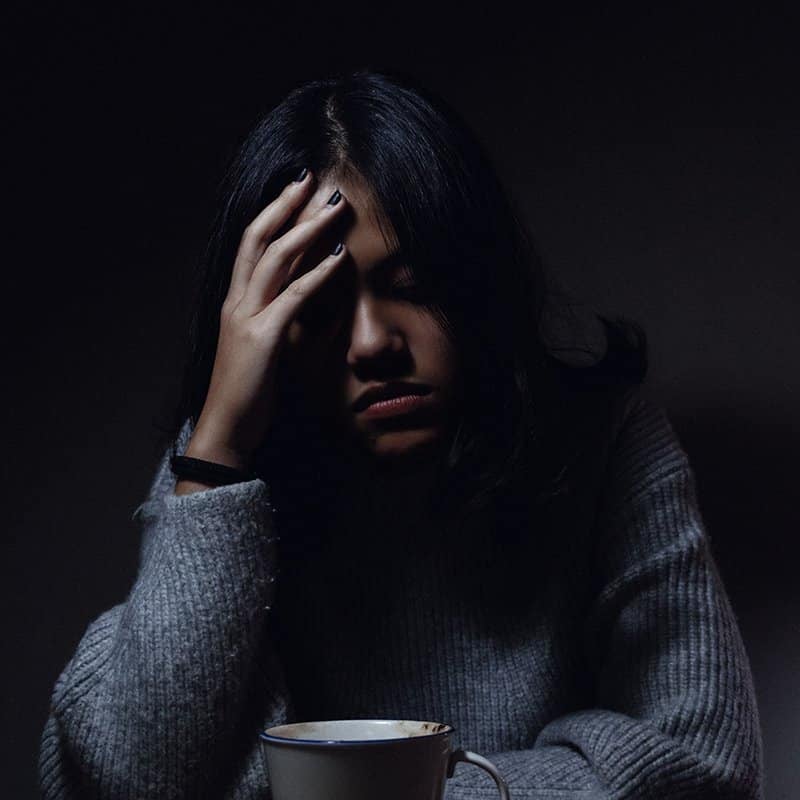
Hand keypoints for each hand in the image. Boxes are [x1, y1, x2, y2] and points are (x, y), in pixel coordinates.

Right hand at [185, 170, 347, 468]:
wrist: (226, 429)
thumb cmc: (246, 392)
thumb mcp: (260, 347)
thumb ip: (276, 319)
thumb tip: (305, 303)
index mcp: (235, 302)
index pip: (251, 245)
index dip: (272, 214)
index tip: (295, 190)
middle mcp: (236, 302)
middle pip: (258, 238)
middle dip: (285, 205)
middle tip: (312, 178)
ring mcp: (246, 318)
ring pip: (274, 259)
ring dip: (306, 229)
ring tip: (334, 208)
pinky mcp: (263, 339)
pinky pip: (293, 297)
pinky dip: (317, 274)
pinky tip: (339, 257)